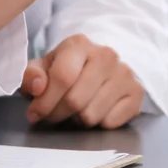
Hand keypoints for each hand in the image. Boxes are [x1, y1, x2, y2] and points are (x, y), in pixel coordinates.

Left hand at [21, 35, 144, 127]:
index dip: (44, 102)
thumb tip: (37, 86)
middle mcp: (106, 55)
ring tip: (75, 110)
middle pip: (75, 101)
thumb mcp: (43, 68)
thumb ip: (31, 75)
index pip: (62, 77)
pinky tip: (95, 111)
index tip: (34, 114)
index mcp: (80, 44)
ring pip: (91, 115)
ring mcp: (125, 73)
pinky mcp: (137, 92)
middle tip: (53, 115)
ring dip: (77, 120)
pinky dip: (98, 123)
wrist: (100, 67)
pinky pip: (110, 122)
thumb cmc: (67, 69)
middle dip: (57, 115)